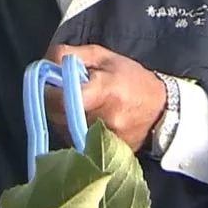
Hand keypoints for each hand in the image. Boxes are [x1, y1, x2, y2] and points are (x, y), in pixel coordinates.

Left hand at [42, 44, 166, 152]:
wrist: (162, 110)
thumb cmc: (131, 78)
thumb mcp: (103, 56)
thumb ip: (70, 55)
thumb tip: (44, 64)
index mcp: (106, 91)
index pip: (63, 99)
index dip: (49, 92)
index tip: (48, 84)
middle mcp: (106, 118)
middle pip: (60, 116)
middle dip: (53, 103)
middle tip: (61, 93)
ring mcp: (107, 139)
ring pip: (65, 130)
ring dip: (62, 118)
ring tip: (77, 106)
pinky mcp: (107, 152)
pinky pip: (76, 142)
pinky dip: (73, 131)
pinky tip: (84, 120)